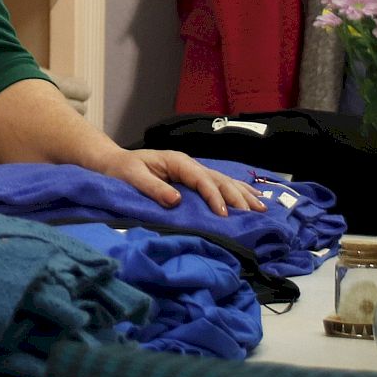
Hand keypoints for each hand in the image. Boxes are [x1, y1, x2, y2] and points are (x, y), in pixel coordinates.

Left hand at [88, 147, 264, 215]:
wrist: (114, 163)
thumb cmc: (121, 170)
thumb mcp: (132, 177)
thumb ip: (153, 188)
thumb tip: (176, 201)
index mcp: (176, 162)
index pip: (201, 179)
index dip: (213, 196)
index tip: (223, 214)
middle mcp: (188, 165)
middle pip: (218, 179)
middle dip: (236, 196)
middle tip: (253, 214)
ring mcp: (192, 171)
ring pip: (224, 181)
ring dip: (243, 194)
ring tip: (262, 207)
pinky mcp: (192, 180)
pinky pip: (219, 185)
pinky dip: (237, 191)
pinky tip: (253, 199)